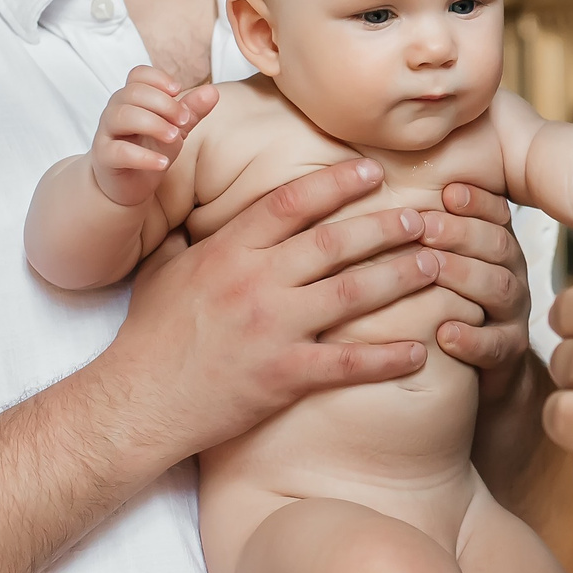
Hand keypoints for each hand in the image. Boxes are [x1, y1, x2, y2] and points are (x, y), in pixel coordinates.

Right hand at [88, 159, 442, 465]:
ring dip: (400, 276)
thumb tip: (197, 206)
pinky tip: (420, 350)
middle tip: (422, 217)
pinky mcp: (284, 375)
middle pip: (335, 242)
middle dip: (385, 226)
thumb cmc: (149, 336)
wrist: (137, 402)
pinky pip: (348, 363)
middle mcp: (255, 282)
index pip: (292, 203)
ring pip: (352, 293)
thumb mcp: (162, 269)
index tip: (373, 170)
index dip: (337, 182)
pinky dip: (388, 357)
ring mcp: (273, 329)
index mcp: (228, 250)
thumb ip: (188, 235)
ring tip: (435, 264)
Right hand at [92, 67, 217, 207]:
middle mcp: (115, 110)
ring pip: (123, 116)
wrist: (128, 184)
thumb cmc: (149, 149)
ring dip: (154, 124)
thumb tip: (212, 91)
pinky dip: (144, 157)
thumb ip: (191, 111)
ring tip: (175, 138)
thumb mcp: (175, 128)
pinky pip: (120, 151)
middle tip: (184, 120)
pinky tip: (163, 163)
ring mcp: (107, 133)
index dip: (159, 78)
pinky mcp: (104, 157)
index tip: (178, 91)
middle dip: (164, 104)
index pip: (138, 74)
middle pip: (133, 92)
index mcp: (131, 98)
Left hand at [424, 182, 550, 490]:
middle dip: (462, 232)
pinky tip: (446, 333)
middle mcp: (507, 274)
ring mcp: (510, 315)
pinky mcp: (506, 356)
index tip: (448, 191)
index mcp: (491, 245)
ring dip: (466, 276)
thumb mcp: (432, 264)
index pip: (494, 213)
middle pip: (498, 245)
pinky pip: (497, 346)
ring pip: (502, 289)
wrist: (477, 375)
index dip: (476, 201)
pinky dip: (472, 339)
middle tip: (425, 226)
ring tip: (433, 269)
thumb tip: (369, 184)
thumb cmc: (440, 306)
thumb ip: (415, 231)